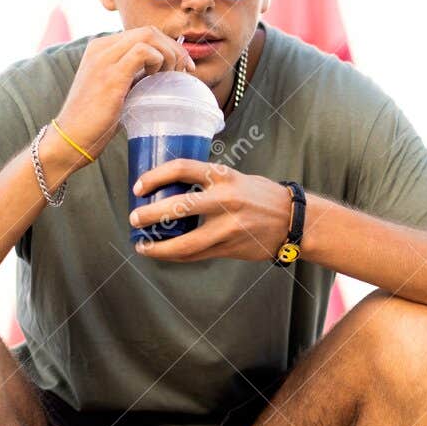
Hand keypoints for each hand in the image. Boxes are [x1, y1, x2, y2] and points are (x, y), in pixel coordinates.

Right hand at [48, 27, 195, 182]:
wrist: (70, 139)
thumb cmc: (95, 121)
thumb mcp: (116, 91)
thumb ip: (133, 78)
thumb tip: (163, 77)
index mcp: (101, 48)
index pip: (142, 33)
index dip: (168, 46)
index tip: (182, 67)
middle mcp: (101, 47)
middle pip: (149, 31)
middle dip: (174, 48)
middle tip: (185, 71)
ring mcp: (104, 58)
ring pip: (149, 36)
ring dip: (169, 54)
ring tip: (172, 77)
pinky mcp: (110, 74)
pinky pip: (143, 52)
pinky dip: (159, 62)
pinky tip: (158, 79)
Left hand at [130, 160, 293, 261]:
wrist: (292, 220)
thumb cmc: (260, 195)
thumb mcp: (235, 177)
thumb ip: (208, 181)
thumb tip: (172, 187)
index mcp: (223, 176)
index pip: (181, 169)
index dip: (154, 177)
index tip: (138, 187)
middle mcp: (225, 199)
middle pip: (177, 207)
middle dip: (148, 215)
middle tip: (134, 218)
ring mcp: (227, 227)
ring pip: (184, 243)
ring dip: (158, 247)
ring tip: (142, 246)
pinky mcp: (229, 247)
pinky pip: (196, 255)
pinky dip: (176, 256)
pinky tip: (164, 254)